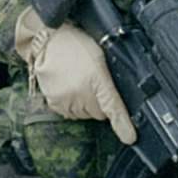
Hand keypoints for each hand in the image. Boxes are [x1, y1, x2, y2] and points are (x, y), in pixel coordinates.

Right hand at [14, 7, 135, 144]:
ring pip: (86, 114)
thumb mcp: (101, 56)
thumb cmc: (76, 44)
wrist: (47, 39)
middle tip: (92, 81)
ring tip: (78, 80)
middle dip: (99, 101)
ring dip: (85, 103)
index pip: (113, 108)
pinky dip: (73, 104)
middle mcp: (81, 93)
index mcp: (97, 78)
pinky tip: (69, 86)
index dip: (123, 124)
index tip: (130, 138)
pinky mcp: (55, 104)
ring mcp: (67, 100)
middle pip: (100, 113)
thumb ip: (113, 78)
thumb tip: (123, 98)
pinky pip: (71, 113)